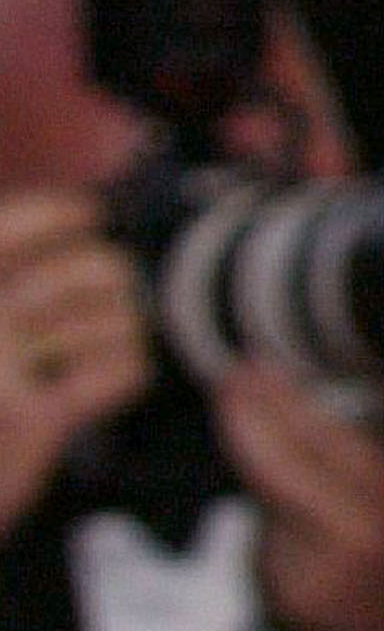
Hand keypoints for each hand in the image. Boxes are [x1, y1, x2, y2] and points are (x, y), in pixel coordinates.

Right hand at [0, 188, 151, 541]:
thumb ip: (12, 286)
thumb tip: (75, 213)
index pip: (8, 229)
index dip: (56, 212)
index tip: (92, 212)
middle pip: (82, 271)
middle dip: (113, 278)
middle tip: (116, 291)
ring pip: (112, 319)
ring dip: (122, 329)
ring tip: (102, 346)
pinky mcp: (28, 418)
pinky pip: (119, 370)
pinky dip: (126, 374)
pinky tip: (104, 385)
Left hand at [212, 367, 383, 630]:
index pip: (313, 440)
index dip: (274, 401)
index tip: (253, 367)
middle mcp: (346, 541)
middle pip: (268, 466)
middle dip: (242, 418)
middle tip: (231, 380)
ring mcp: (311, 575)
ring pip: (270, 502)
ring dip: (269, 468)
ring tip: (287, 451)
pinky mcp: (291, 598)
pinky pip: (275, 536)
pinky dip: (286, 513)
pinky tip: (313, 512)